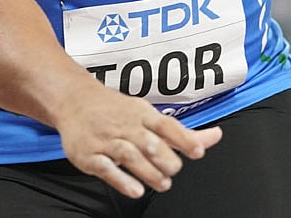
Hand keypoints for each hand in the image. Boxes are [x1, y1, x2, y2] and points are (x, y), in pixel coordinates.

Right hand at [55, 81, 222, 197]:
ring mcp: (107, 140)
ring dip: (150, 173)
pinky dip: (122, 180)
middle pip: (151, 144)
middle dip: (167, 161)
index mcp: (143, 115)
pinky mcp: (90, 155)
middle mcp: (126, 126)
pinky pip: (107, 169)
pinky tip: (136, 190)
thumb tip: (215, 136)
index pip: (167, 126)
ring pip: (131, 157)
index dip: (184, 139)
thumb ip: (181, 132)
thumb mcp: (149, 114)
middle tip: (173, 171)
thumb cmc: (118, 111)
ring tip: (163, 184)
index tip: (198, 151)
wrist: (75, 101)